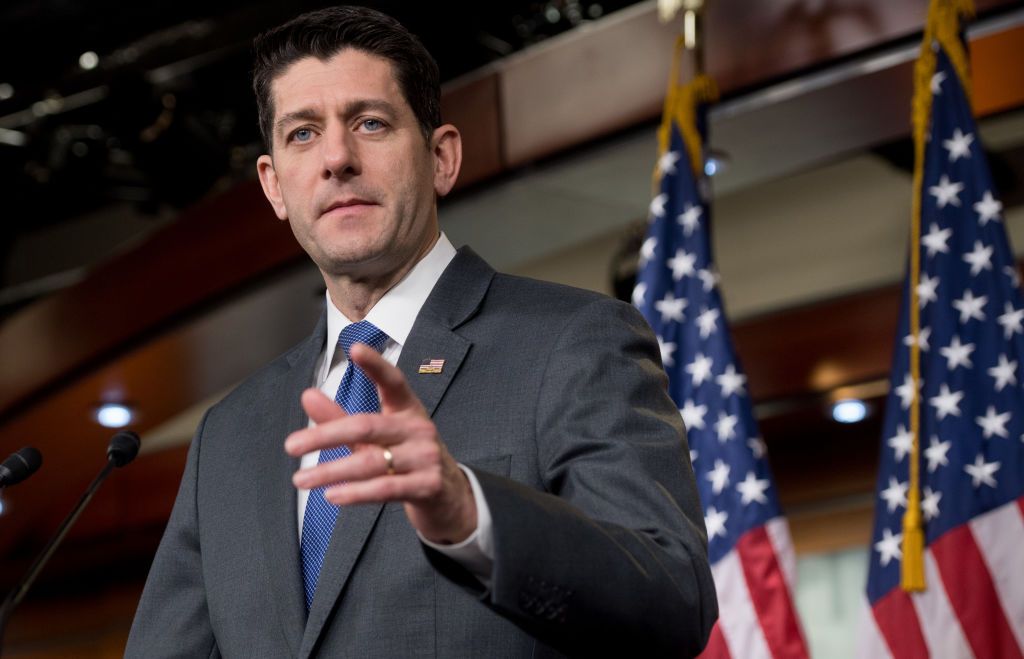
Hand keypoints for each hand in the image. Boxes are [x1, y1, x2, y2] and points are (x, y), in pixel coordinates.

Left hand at [284, 343, 476, 544]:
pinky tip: (332, 495)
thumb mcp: (376, 437)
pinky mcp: (428, 486)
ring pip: (372, 462)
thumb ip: (340, 418)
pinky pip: (386, 488)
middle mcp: (419, 429)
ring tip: (301, 479)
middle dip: (325, 436)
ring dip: (331, 472)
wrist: (449, 495)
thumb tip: (307, 395)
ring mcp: (426, 457)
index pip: (393, 381)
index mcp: (407, 409)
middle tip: (291, 445)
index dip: (376, 365)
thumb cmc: (407, 458)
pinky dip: (356, 493)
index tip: (355, 348)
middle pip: (367, 426)